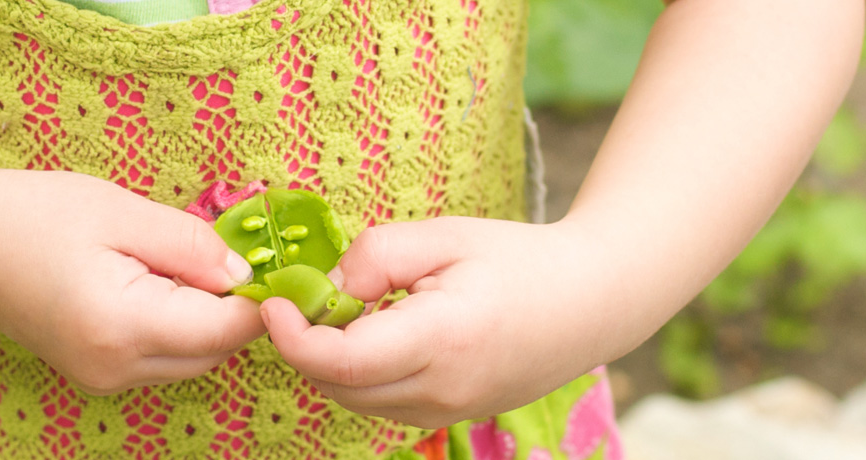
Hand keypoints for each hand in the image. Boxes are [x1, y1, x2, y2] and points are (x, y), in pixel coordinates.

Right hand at [0, 170, 263, 394]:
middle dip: (233, 307)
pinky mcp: (93, 375)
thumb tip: (246, 275)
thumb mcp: (122, 212)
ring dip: (204, 317)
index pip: (226, 330)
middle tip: (225, 249)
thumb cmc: (31, 214)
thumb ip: (192, 246)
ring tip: (174, 260)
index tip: (277, 261)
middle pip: (214, 352)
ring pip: (191, 359)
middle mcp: (115, 369)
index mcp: (123, 328)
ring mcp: (101, 380)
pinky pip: (160, 358)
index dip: (261, 298)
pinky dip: (175, 325)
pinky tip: (150, 281)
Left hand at [260, 217, 626, 427]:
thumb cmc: (518, 259)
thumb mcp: (444, 236)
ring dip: (331, 361)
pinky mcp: (450, 416)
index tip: (273, 302)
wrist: (591, 302)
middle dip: (305, 346)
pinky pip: (381, 403)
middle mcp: (444, 389)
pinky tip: (379, 332)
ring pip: (355, 401)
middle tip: (303, 297)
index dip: (294, 337)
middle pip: (338, 387)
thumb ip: (376, 257)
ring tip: (351, 310)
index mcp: (443, 339)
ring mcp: (449, 411)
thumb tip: (326, 290)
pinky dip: (360, 374)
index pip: (343, 362)